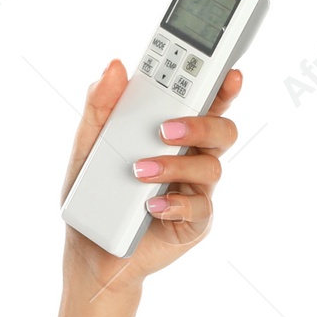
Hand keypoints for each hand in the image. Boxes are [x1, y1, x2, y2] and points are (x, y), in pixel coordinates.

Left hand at [60, 59, 244, 294]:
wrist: (89, 250)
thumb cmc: (95, 194)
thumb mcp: (88, 147)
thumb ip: (101, 107)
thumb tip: (114, 66)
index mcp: (173, 134)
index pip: (206, 103)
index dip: (223, 87)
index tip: (228, 72)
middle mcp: (191, 158)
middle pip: (222, 131)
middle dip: (202, 123)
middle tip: (166, 128)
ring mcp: (196, 190)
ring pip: (211, 166)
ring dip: (175, 165)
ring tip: (139, 171)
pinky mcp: (193, 223)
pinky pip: (200, 209)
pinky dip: (176, 204)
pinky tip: (153, 205)